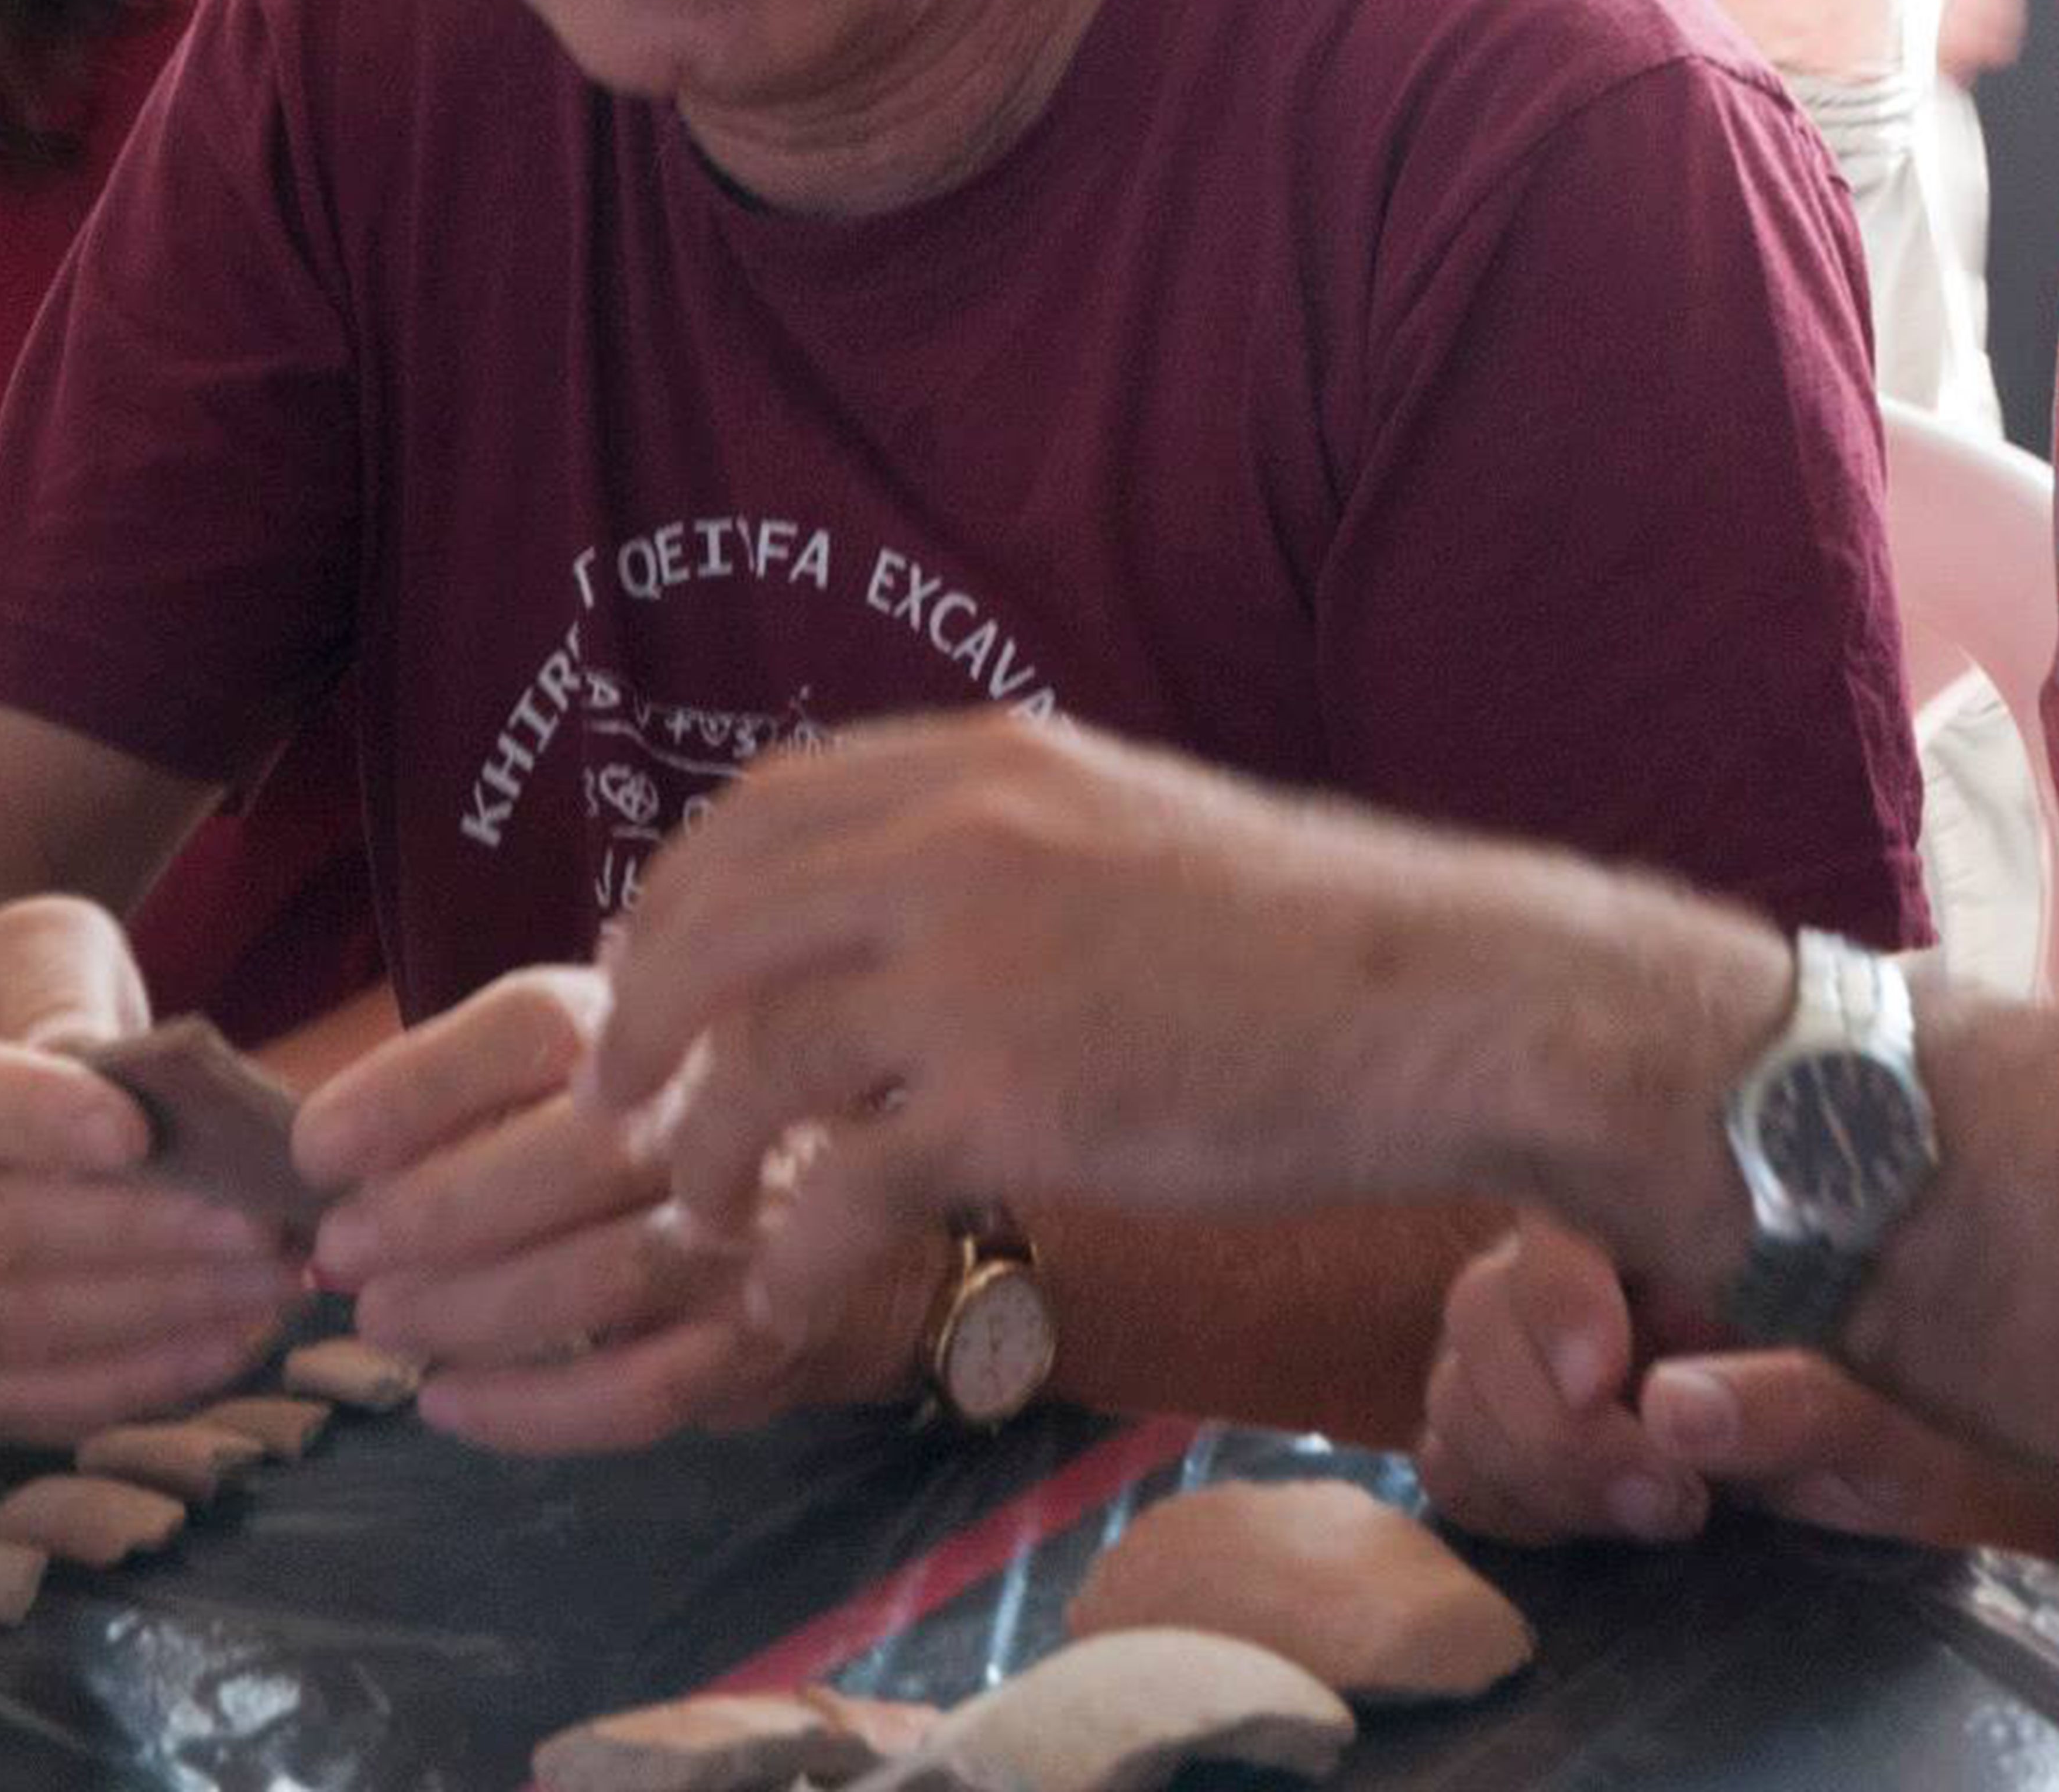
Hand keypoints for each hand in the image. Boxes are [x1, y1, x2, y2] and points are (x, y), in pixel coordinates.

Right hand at [0, 896, 300, 1439]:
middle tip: (260, 1222)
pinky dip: (137, 1380)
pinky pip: (34, 1398)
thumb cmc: (0, 1001)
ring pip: (21, 1325)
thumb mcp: (29, 952)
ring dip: (158, 1311)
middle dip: (137, 1233)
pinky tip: (232, 1342)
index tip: (137, 1132)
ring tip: (273, 1279)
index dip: (35, 1119)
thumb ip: (58, 994)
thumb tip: (97, 1072)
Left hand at [294, 965, 935, 1452]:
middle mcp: (720, 1112)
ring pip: (603, 1278)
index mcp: (661, 1021)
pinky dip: (532, 1410)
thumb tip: (321, 1157)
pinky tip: (448, 1405)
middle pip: (572, 1154)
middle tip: (340, 1256)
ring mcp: (752, 1231)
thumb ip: (478, 1094)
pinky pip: (641, 1391)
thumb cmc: (680, 1131)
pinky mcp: (761, 1338)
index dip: (413, 1085)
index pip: (534, 1029)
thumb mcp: (598, 1068)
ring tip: (381, 1323)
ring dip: (471, 1311)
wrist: (859, 1217)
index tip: (316, 1149)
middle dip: (433, 1213)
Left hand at [585, 715, 1706, 1350]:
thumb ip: (999, 839)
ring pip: (746, 1066)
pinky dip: (791, 1253)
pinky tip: (797, 1291)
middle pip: (713, 928)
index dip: (676, 897)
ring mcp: (977, 974)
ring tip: (701, 1214)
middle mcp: (959, 845)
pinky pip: (833, 1189)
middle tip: (618, 1108)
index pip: (757, 810)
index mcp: (985, 768)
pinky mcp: (1013, 1106)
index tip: (644, 971)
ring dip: (695, 1152)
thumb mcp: (1127, 825)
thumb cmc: (1300, 937)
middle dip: (641, 1028)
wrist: (1440, 1001)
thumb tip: (882, 887)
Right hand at [1417, 1217, 2015, 1550]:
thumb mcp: (1888, 1408)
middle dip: (1554, 1422)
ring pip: (1458, 1389)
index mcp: (1678, 1216)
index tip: (1608, 1382)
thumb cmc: (1920, 1409)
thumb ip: (1792, 1399)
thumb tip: (1672, 1409)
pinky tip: (1593, 1526)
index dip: (1557, 1298)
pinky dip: (1503, 1500)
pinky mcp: (1539, 1440)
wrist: (1933, 1472)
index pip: (1558, 1218)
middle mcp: (1601, 1271)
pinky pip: (1454, 1459)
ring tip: (1667, 1512)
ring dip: (1534, 1470)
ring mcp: (1556, 1353)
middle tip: (1672, 1496)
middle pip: (1484, 1311)